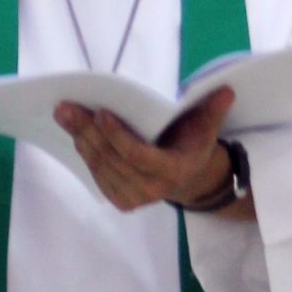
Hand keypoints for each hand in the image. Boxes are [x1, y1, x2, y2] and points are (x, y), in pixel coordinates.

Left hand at [53, 85, 236, 211]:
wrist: (187, 178)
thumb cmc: (191, 144)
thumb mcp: (205, 128)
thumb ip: (212, 110)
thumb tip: (226, 90)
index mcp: (172, 171)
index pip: (138, 156)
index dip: (117, 136)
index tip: (100, 113)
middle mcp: (151, 190)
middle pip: (112, 159)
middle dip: (87, 131)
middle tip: (66, 107)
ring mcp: (134, 198)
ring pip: (100, 165)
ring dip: (80, 139)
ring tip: (65, 114)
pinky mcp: (120, 201)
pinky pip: (97, 174)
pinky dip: (84, 152)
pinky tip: (74, 132)